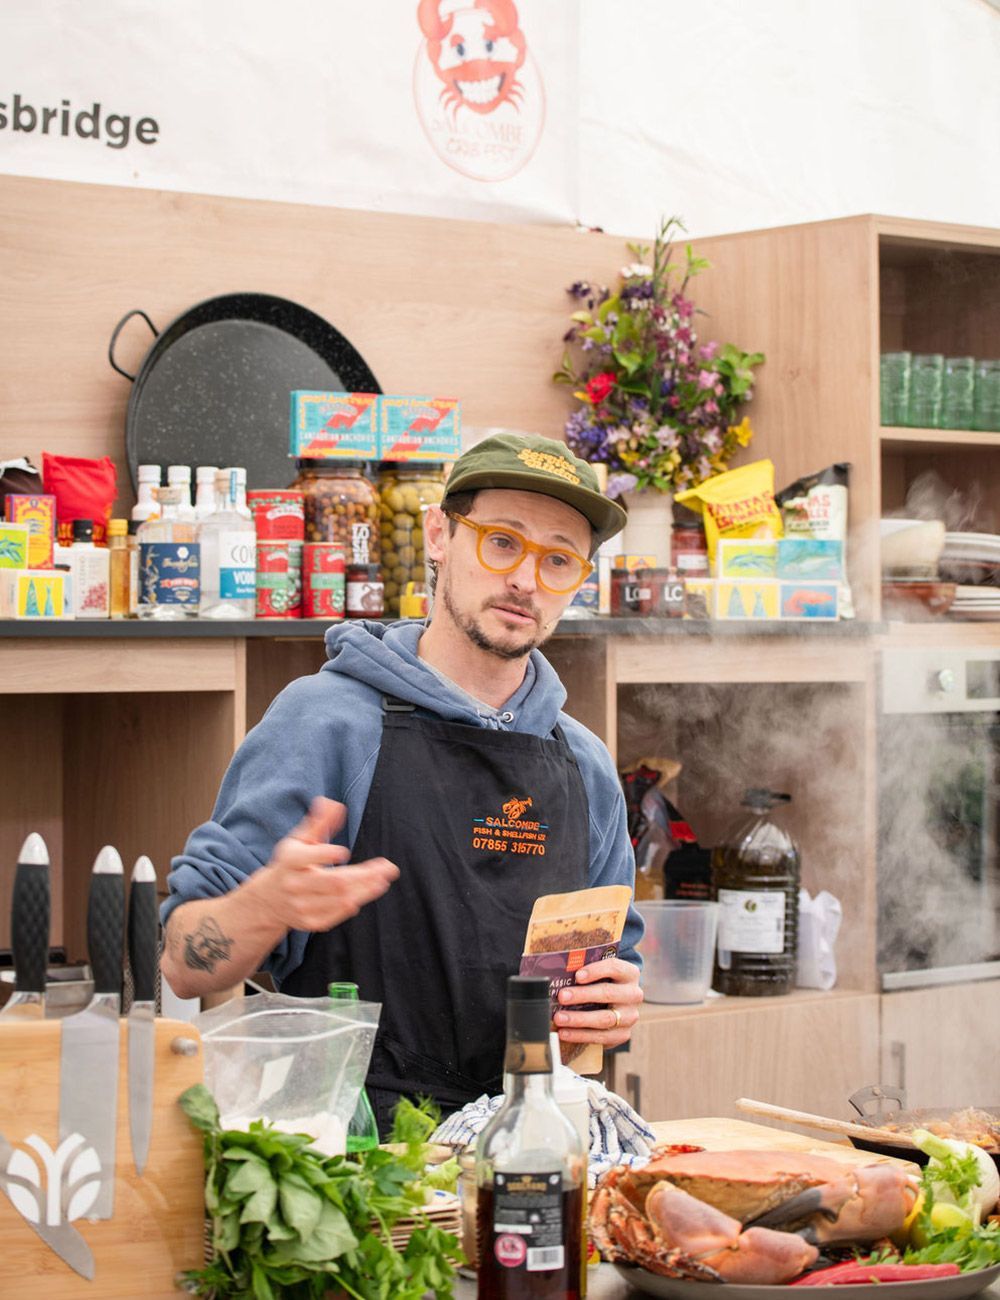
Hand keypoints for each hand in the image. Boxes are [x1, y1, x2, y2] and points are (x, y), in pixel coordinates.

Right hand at [250, 796, 398, 931]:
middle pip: (332, 881)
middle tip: (388, 867)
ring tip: (384, 880)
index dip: (324, 855)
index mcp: (290, 861)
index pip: (305, 858)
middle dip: (363, 875)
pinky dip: (352, 905)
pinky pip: (335, 915)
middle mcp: (294, 885)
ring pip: (338, 899)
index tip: (343, 851)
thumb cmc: (290, 863)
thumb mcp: (299, 840)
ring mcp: (300, 906)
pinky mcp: (309, 922)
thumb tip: (333, 803)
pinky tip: (367, 893)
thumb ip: (318, 822)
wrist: (268, 900)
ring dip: (365, 890)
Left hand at [554, 956, 642, 1047]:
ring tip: (559, 1018)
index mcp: (629, 973)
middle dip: (582, 995)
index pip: (614, 968)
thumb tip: (558, 974)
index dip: (595, 971)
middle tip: (562, 997)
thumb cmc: (602, 982)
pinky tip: (565, 1033)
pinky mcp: (623, 1034)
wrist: (618, 1004)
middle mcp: (633, 994)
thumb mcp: (598, 973)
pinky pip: (601, 1037)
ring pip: (605, 1018)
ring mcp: (630, 1016)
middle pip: (608, 993)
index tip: (577, 975)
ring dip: (579, 1019)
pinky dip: (580, 1035)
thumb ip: (584, 972)